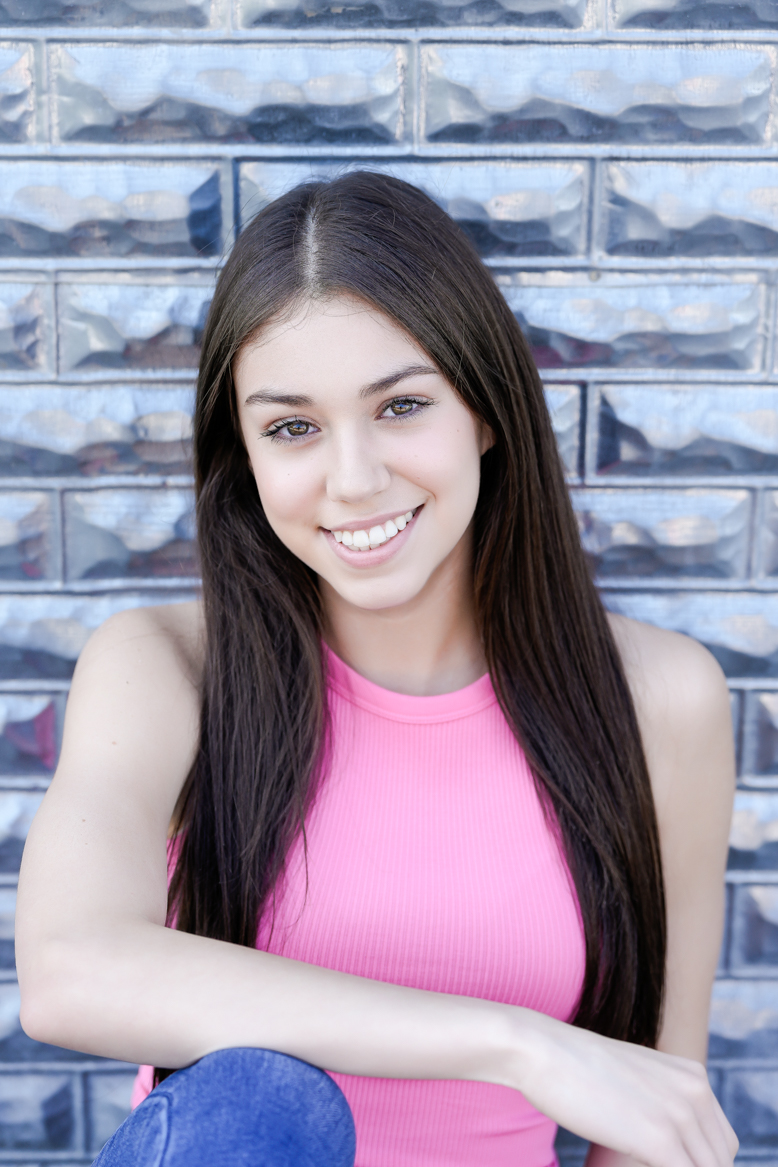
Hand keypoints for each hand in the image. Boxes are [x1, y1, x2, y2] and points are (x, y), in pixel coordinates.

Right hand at [507, 1010, 737, 1166]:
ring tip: (634, 1161)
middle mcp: (697, 1092)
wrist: (541, 1050)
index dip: (698, 1164)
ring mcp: (681, 1116)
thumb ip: (660, 1103)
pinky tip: (625, 1166)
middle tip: (647, 1163)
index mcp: (693, 1076)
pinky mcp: (660, 1140)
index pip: (722, 1143)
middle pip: (720, 1162)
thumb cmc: (575, 1068)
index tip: (665, 1161)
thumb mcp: (633, 1080)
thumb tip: (664, 1142)